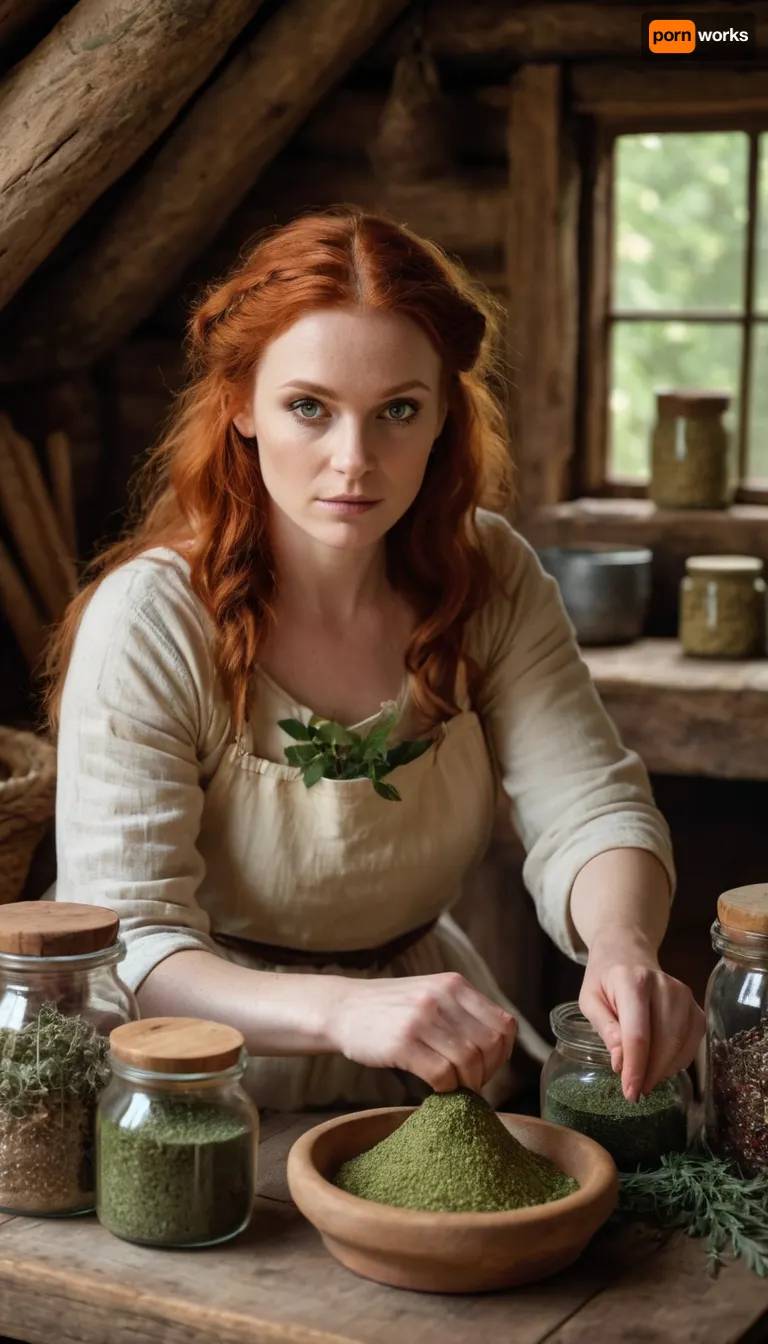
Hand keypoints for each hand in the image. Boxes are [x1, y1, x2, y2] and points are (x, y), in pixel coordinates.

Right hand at [328, 972, 517, 1092]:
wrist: (342, 1008)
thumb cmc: (389, 1009)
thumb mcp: (430, 994)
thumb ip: (462, 1012)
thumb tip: (498, 1048)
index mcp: (454, 985)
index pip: (504, 1025)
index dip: (502, 1054)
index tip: (487, 1068)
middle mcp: (442, 997)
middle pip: (490, 1046)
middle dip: (486, 1073)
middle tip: (469, 1083)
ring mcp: (421, 1018)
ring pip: (469, 1062)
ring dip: (466, 1084)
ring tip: (453, 1088)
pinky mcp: (402, 1042)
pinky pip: (442, 1075)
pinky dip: (445, 1089)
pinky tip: (434, 1088)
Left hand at [579, 931, 704, 1101]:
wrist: (628, 953)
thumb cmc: (605, 979)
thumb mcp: (590, 1000)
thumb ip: (605, 1028)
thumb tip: (620, 1063)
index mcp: (633, 981)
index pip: (638, 1033)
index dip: (636, 1067)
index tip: (630, 1092)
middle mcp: (664, 985)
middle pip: (664, 1042)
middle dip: (650, 1073)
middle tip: (635, 1091)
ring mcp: (684, 995)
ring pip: (680, 1045)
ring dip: (663, 1070)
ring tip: (644, 1078)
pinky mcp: (695, 1006)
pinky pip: (692, 1043)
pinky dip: (677, 1062)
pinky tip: (660, 1065)